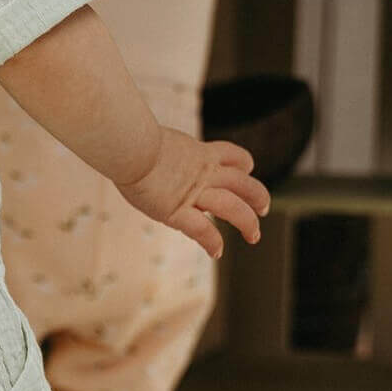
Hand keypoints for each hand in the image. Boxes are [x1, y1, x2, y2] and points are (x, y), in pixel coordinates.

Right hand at [117, 129, 269, 257]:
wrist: (127, 147)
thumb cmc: (129, 139)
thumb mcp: (153, 138)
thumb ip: (159, 148)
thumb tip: (141, 143)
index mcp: (198, 153)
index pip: (231, 155)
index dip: (243, 163)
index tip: (247, 170)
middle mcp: (202, 173)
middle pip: (242, 183)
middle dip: (257, 196)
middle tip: (263, 209)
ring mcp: (193, 193)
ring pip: (232, 207)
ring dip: (247, 222)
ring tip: (254, 236)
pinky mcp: (177, 211)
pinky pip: (202, 230)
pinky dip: (212, 242)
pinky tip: (216, 252)